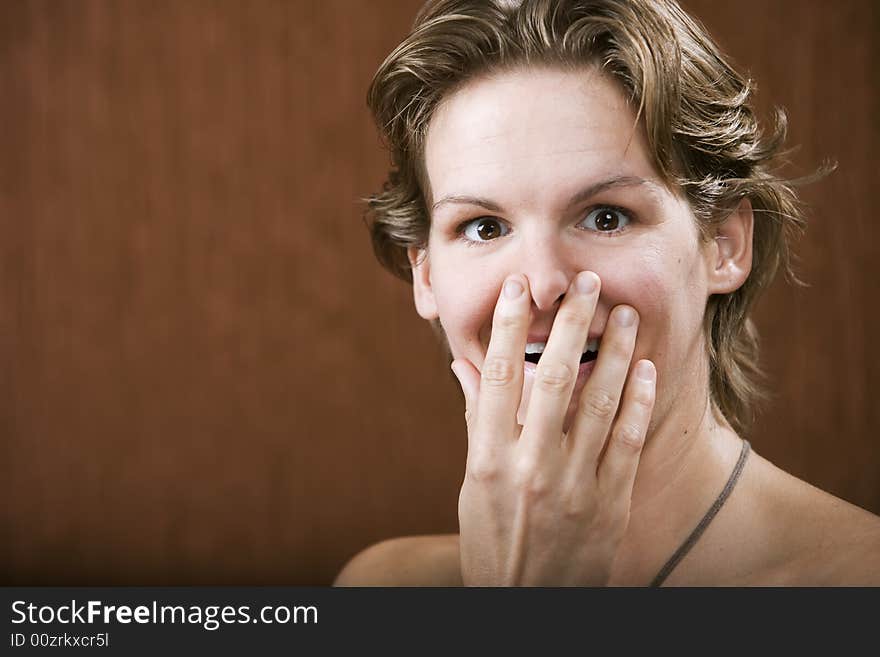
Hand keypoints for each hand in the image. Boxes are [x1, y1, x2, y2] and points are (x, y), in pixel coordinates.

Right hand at [450, 272, 655, 584]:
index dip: (511, 326)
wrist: (526, 609)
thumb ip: (476, 423)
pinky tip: (645, 368)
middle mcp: (529, 467)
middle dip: (571, 324)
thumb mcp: (471, 487)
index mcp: (487, 459)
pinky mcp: (609, 505)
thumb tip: (465, 367)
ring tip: (624, 313)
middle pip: (554, 379)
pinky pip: (627, 443)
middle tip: (586, 280)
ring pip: (599, 403)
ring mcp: (573, 487)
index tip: (522, 287)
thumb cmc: (493, 542)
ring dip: (616, 352)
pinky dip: (637, 401)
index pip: (500, 376)